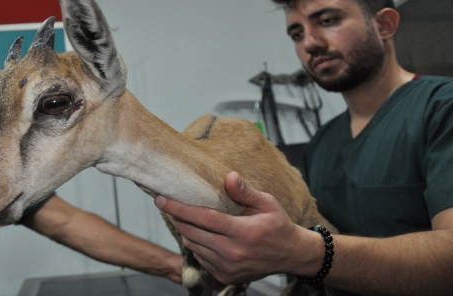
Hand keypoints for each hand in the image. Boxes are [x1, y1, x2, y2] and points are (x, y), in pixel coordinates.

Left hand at [155, 171, 305, 284]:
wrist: (291, 255)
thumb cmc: (278, 224)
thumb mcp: (268, 203)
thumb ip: (246, 192)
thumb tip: (229, 176)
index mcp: (244, 232)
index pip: (204, 218)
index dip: (179, 208)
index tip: (161, 199)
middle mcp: (234, 253)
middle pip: (193, 233)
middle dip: (176, 218)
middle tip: (166, 205)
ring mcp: (228, 267)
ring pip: (194, 247)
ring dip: (185, 231)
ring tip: (183, 218)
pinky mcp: (226, 277)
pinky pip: (201, 259)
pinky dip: (196, 245)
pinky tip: (200, 234)